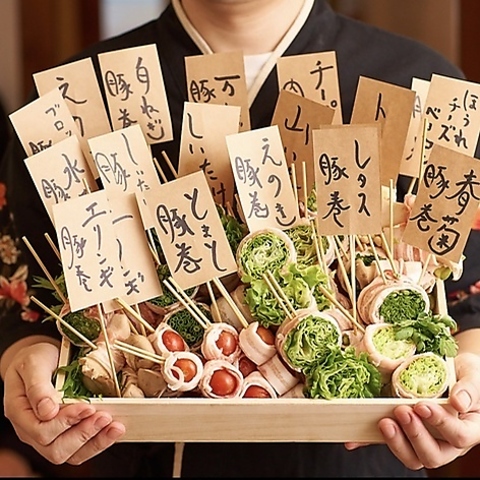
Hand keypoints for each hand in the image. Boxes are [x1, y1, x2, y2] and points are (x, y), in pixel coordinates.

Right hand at [3, 342, 125, 464]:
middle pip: (56, 450)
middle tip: (105, 417)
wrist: (40, 358)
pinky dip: (99, 442)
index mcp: (21, 413)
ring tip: (115, 427)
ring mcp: (49, 435)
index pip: (41, 431)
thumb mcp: (33, 363)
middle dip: (84, 434)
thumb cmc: (35, 359)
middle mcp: (32, 431)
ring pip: (71, 454)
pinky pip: (81, 449)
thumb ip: (38, 386)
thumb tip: (48, 411)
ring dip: (95, 442)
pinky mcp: (66, 434)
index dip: (66, 422)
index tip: (87, 407)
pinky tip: (113, 430)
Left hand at [345, 352, 479, 469]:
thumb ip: (470, 389)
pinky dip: (369, 443)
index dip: (440, 424)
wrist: (454, 372)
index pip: (458, 436)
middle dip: (415, 435)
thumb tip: (459, 402)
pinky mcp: (404, 434)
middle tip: (401, 411)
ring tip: (384, 421)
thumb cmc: (467, 376)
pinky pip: (387, 443)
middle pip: (433, 455)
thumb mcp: (474, 376)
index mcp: (468, 429)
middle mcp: (447, 441)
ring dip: (396, 442)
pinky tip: (353, 441)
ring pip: (412, 456)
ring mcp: (425, 440)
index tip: (423, 406)